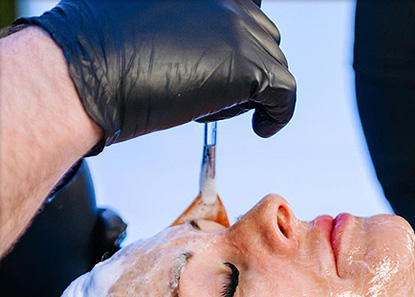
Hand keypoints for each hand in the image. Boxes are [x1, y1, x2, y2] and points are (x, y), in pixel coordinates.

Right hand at [17, 0, 295, 149]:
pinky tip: (261, 128)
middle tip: (210, 91)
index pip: (245, 9)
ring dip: (250, 91)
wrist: (91, 73)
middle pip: (262, 37)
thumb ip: (186, 23)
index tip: (226, 66)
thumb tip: (205, 47)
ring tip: (212, 105)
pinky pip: (285, 96)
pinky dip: (277, 116)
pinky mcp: (250, 66)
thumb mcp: (150, 18)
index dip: (239, 43)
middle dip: (243, 68)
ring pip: (272, 66)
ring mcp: (242, 28)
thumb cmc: (104, 50)